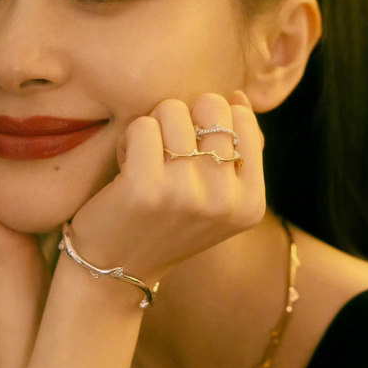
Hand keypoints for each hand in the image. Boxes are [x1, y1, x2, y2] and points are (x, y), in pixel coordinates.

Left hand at [68, 91, 265, 282]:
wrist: (116, 270)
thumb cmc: (166, 224)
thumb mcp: (218, 200)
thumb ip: (237, 152)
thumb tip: (238, 97)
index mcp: (251, 203)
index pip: (242, 119)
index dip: (208, 123)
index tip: (192, 157)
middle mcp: (225, 201)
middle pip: (210, 106)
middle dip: (182, 118)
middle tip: (166, 154)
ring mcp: (187, 195)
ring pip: (172, 110)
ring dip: (153, 129)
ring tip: (146, 163)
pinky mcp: (146, 188)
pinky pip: (141, 126)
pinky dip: (128, 141)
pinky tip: (126, 169)